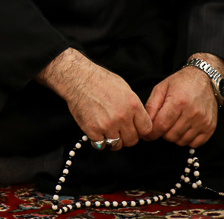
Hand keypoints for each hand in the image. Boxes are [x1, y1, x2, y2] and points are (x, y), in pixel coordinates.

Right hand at [37, 48, 151, 149]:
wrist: (77, 78)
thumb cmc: (99, 80)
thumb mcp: (124, 88)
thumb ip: (133, 106)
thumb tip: (137, 119)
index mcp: (133, 106)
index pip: (146, 130)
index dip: (140, 131)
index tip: (134, 129)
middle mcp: (122, 117)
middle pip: (132, 140)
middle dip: (127, 137)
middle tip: (119, 131)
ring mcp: (107, 125)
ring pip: (117, 145)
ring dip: (113, 141)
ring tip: (108, 133)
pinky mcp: (92, 129)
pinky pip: (100, 145)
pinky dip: (99, 141)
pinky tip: (97, 132)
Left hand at [144, 60, 218, 147]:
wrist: (203, 79)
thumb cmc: (180, 82)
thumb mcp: (160, 88)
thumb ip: (151, 106)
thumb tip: (145, 122)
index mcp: (178, 102)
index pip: (161, 125)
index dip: (151, 133)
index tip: (147, 134)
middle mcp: (192, 113)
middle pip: (171, 136)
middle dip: (162, 133)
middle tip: (161, 125)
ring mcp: (203, 122)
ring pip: (182, 141)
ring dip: (174, 136)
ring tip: (172, 125)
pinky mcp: (210, 127)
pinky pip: (195, 143)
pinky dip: (186, 140)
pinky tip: (183, 130)